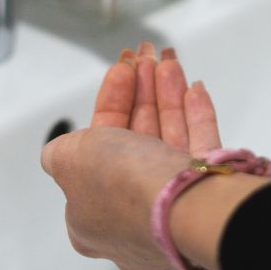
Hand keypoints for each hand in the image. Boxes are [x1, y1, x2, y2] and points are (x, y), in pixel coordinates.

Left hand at [41, 45, 268, 269]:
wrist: (184, 208)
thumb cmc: (123, 186)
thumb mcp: (71, 162)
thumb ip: (62, 151)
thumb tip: (62, 149)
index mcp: (93, 213)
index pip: (99, 148)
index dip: (110, 102)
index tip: (122, 69)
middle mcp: (133, 209)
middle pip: (136, 137)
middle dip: (141, 91)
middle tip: (148, 56)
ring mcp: (172, 200)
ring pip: (169, 136)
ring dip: (167, 94)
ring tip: (169, 58)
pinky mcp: (208, 189)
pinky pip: (200, 145)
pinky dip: (196, 114)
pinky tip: (195, 87)